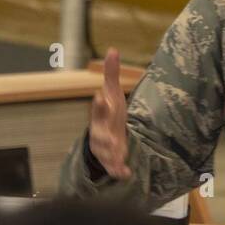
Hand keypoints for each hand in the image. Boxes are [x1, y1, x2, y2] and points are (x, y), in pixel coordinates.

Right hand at [89, 48, 131, 179]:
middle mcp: (100, 132)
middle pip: (99, 133)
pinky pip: (114, 168)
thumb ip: (112, 74)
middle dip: (103, 134)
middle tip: (110, 138)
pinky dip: (119, 171)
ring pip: (106, 152)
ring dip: (112, 154)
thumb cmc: (110, 112)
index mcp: (101, 115)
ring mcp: (105, 148)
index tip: (100, 96)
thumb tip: (113, 50)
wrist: (104, 138)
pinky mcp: (111, 161)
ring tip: (119, 156)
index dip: (99, 104)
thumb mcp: (112, 93)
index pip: (99, 108)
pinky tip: (126, 174)